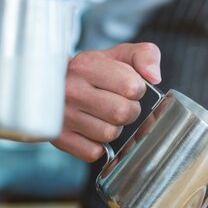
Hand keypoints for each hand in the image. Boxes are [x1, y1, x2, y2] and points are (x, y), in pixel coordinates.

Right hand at [52, 42, 161, 161]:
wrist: (53, 83)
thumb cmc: (93, 72)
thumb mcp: (119, 55)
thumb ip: (145, 56)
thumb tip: (154, 77)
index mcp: (86, 66)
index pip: (131, 87)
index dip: (137, 89)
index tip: (128, 88)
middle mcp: (71, 90)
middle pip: (122, 113)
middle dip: (129, 111)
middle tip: (120, 104)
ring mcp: (63, 115)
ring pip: (109, 134)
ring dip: (114, 128)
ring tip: (105, 117)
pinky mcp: (59, 138)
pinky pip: (93, 152)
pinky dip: (99, 146)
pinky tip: (94, 131)